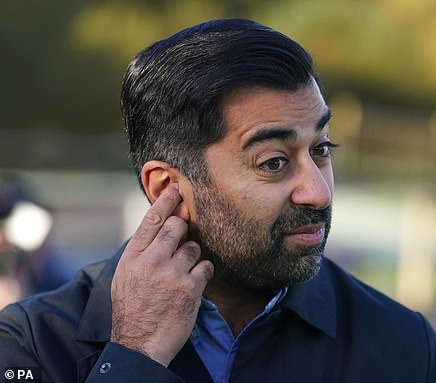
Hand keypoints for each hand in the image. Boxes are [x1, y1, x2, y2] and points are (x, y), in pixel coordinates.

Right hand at [110, 184, 213, 366]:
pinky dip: (203, 272)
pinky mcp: (190, 288)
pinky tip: (193, 283)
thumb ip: (140, 251)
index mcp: (133, 257)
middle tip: (183, 238)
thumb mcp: (124, 276)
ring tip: (181, 274)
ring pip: (194, 247)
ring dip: (192, 256)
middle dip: (184, 228)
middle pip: (177, 226)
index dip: (166, 200)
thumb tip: (159, 228)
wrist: (139, 343)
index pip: (152, 219)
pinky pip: (206, 266)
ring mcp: (172, 273)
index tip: (177, 187)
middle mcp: (152, 260)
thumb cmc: (131, 309)